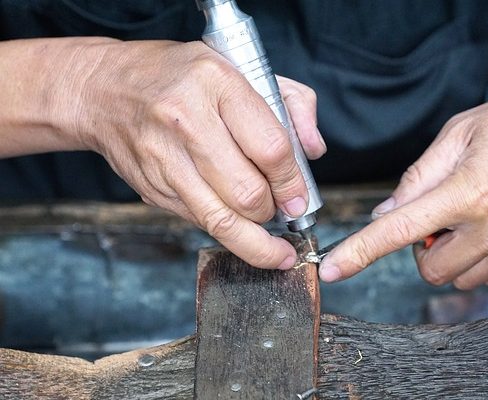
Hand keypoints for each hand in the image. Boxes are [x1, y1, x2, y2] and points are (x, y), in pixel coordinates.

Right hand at [69, 40, 324, 268]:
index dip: (293, 183)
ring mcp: (164, 159)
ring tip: (274, 246)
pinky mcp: (151, 188)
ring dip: (256, 240)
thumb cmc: (181, 77)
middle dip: (275, 211)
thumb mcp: (242, 68)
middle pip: (248, 193)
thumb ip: (292, 103)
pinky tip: (241, 228)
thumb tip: (314, 150)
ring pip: (222, 220)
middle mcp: (186, 121)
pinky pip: (200, 222)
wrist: (105, 90)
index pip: (271, 148)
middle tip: (285, 210)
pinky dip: (227, 232)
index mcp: (216, 83)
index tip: (302, 198)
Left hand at [319, 62, 487, 287]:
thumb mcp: (460, 131)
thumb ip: (418, 176)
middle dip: (417, 248)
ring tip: (462, 216)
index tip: (332, 269)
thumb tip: (386, 212)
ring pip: (458, 278)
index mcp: (471, 190)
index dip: (360, 252)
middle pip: (429, 269)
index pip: (400, 231)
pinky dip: (472, 259)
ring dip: (445, 255)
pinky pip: (487, 275)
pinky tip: (482, 226)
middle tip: (432, 213)